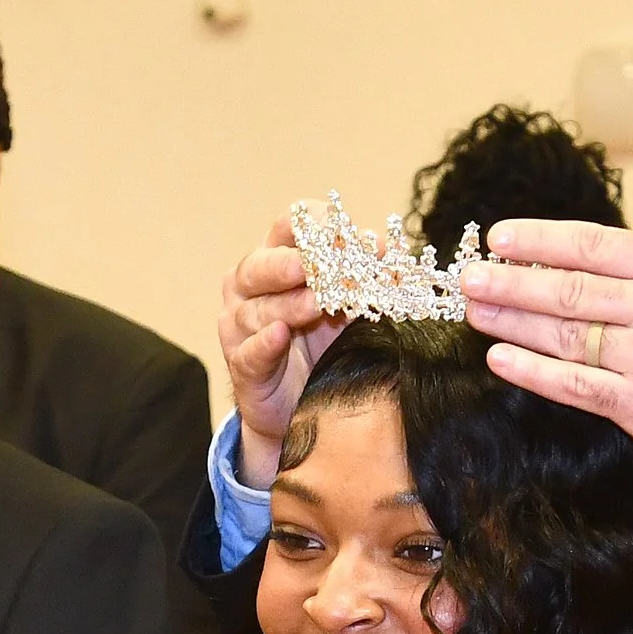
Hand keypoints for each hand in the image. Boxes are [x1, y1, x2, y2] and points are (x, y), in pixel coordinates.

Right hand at [217, 211, 345, 488]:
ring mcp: (239, 325)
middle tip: (311, 267)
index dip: (319, 227)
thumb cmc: (323, 346)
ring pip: (257, 309)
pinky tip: (280, 335)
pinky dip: (264, 343)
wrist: (303, 407)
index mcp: (277, 259)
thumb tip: (393, 255)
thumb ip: (367, 280)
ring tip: (315, 306)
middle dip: (287, 264)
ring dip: (287, 306)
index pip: (290, 226)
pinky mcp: (241, 365)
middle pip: (260, 265)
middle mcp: (249, 286)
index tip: (349, 238)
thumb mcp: (349, 307)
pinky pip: (249, 351)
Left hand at [461, 220, 632, 500]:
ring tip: (475, 311)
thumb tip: (567, 260)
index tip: (499, 238)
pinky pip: (573, 385)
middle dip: (512, 281)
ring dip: (512, 322)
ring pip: (565, 335)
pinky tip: (500, 359)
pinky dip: (531, 371)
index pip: (594, 245)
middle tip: (469, 277)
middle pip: (570, 289)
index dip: (540, 239)